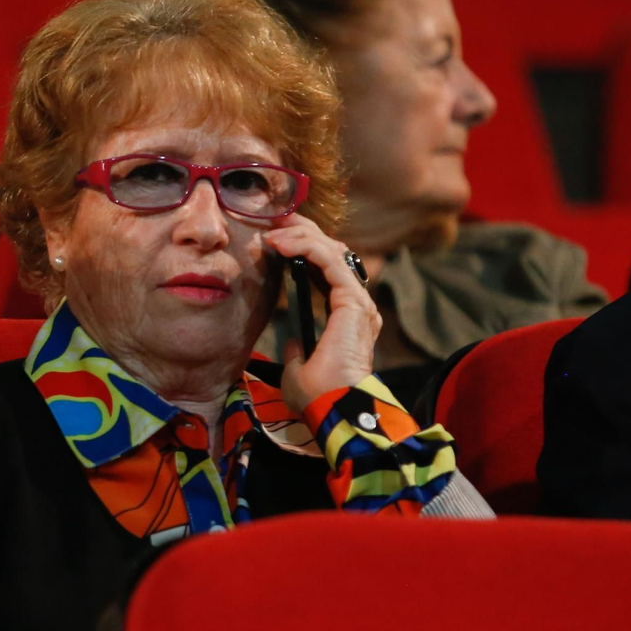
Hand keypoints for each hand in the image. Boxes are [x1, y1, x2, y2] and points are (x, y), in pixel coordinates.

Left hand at [264, 215, 379, 414]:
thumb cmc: (318, 397)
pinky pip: (330, 261)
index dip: (304, 249)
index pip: (328, 271)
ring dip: (300, 237)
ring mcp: (358, 302)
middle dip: (303, 232)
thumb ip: (297, 352)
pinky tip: (281, 246)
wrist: (332, 408)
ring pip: (332, 251)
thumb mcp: (297, 371)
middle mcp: (357, 305)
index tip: (275, 239)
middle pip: (333, 253)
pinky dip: (306, 247)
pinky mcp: (352, 301)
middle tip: (274, 222)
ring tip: (272, 233)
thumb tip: (293, 344)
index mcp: (346, 317)